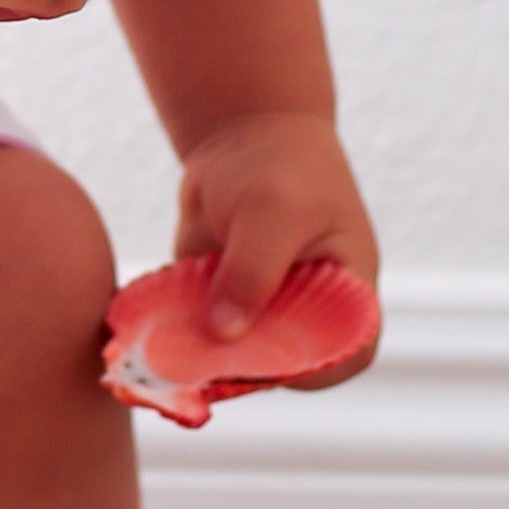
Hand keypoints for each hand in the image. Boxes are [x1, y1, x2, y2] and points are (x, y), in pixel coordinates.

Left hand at [170, 108, 382, 388]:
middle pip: (288, 370)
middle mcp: (311, 315)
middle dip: (246, 367)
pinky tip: (159, 319)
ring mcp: (265, 317)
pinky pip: (203, 341)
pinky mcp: (223, 311)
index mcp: (349, 293)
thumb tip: (223, 334)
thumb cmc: (278, 167)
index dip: (314, 369)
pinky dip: (181, 338)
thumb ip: (252, 271)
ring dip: (206, 357)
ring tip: (176, 330)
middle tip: (204, 345)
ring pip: (240, 362)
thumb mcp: (271, 210)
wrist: (241, 138)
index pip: (347, 356)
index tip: (266, 355)